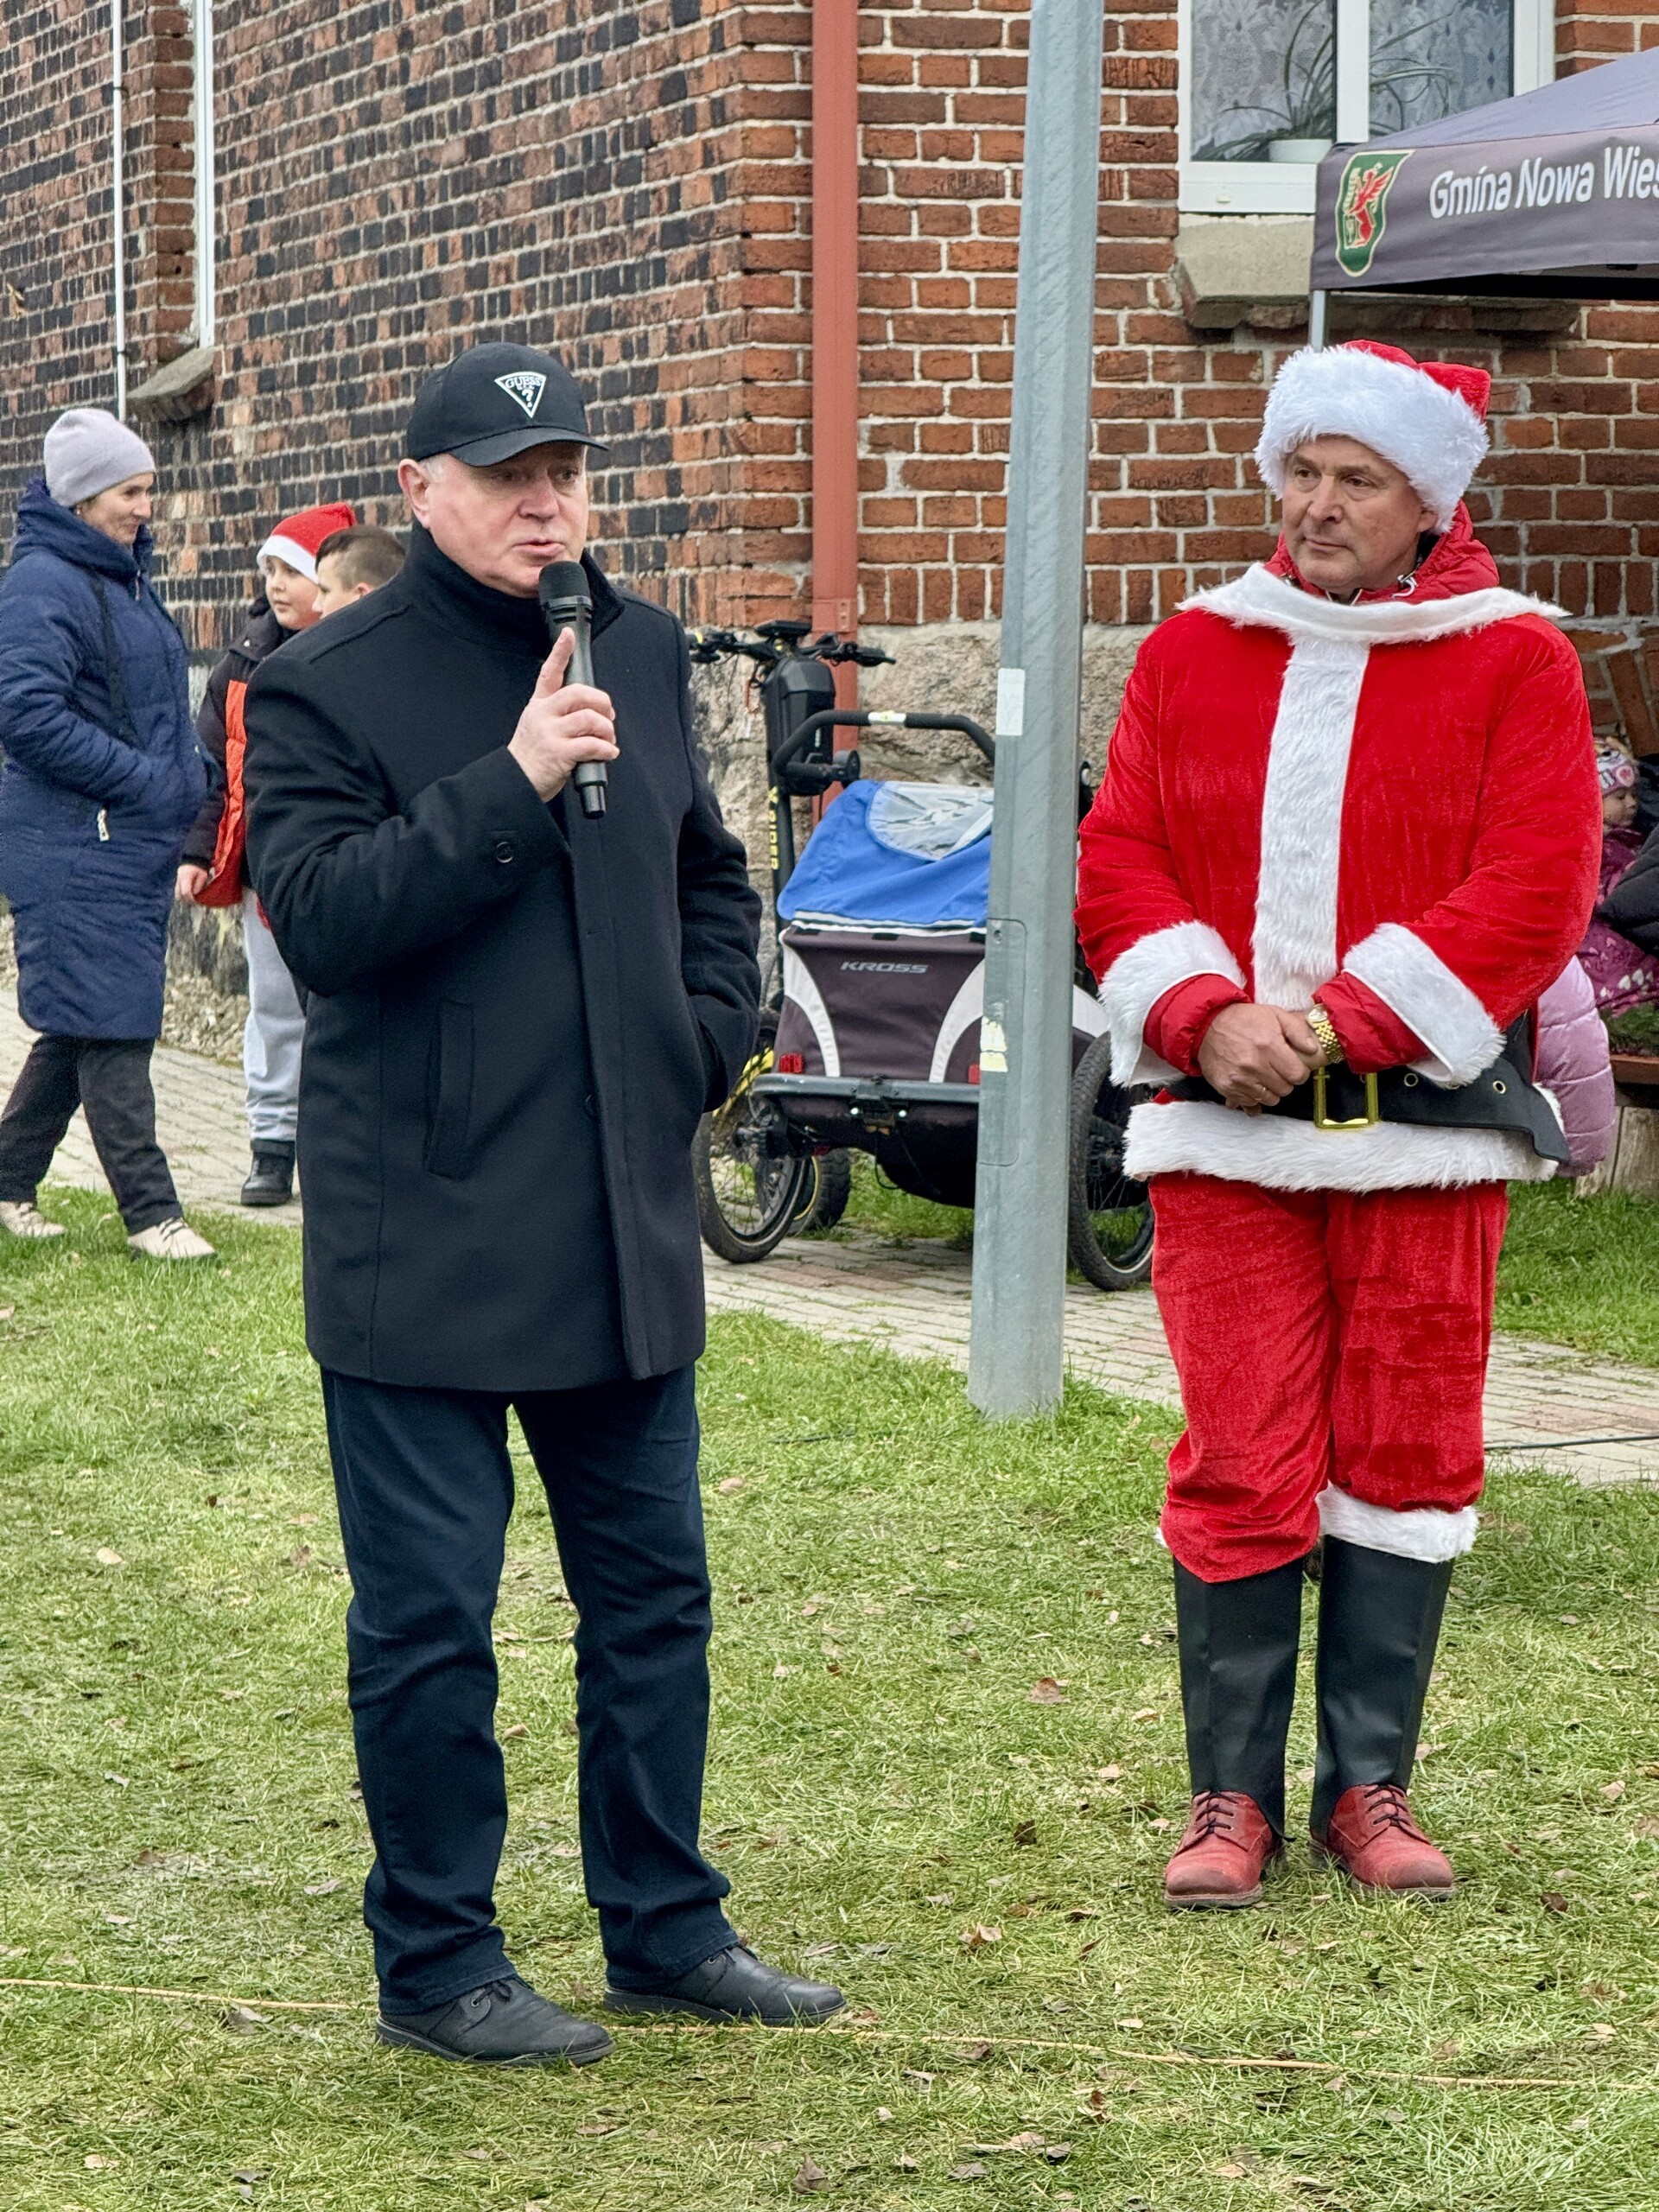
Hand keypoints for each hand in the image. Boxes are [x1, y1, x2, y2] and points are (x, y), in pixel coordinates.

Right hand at [175, 864, 209, 902]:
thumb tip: (195, 894)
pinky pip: (178, 889)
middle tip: (193, 900)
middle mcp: (179, 880)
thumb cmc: (199, 866)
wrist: (193, 857)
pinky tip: (189, 892)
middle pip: (178, 894)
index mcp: (185, 878)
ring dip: (183, 896)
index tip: (195, 901)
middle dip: (185, 899)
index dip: (190, 899)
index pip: (185, 892)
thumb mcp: (203, 875)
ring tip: (191, 897)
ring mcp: (177, 879)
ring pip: (177, 892)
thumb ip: (199, 885)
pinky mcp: (178, 879)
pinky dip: (182, 892)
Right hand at [506, 627, 618, 800]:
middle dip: (601, 702)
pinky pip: (591, 744)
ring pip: (588, 718)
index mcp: (539, 705)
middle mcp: (543, 715)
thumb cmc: (533, 756)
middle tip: (608, 715)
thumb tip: (592, 711)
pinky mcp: (558, 753)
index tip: (567, 635)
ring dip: (607, 729)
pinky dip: (606, 749)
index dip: (559, 652)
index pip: (549, 673)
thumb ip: (559, 714)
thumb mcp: (538, 726)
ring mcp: (550, 733)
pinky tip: (608, 753)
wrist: (515, 781)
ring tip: (609, 740)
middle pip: (578, 693)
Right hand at [1198, 1003, 1323, 1111]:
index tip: (1294, 1067)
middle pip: (1285, 1089)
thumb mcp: (1274, 1014)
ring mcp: (1239, 1078)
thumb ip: (1297, 1030)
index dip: (1299, 1072)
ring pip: (1269, 1099)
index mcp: (1268, 1045)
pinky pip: (1250, 1103)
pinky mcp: (1226, 1087)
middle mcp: (1253, 1064)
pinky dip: (1253, 1095)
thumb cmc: (1243, 1019)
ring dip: (1271, 1090)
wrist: (1207, 1025)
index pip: (1297, 1075)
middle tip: (1278, 1069)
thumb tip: (1312, 1049)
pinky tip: (1251, 1082)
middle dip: (1285, 1081)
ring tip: (1264, 1075)